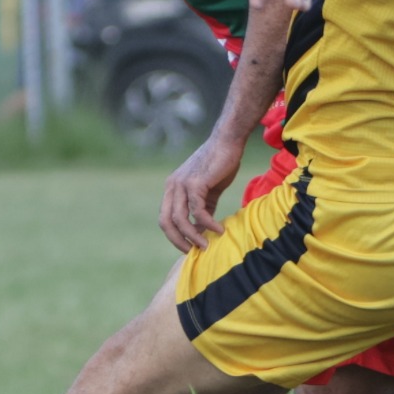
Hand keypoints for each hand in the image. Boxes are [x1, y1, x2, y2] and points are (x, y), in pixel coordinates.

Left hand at [160, 136, 244, 252]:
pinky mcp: (195, 183)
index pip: (165, 218)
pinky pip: (197, 211)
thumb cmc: (220, 164)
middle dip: (178, 241)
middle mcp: (172, 186)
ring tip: (207, 246)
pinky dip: (208, 223)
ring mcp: (181, 184)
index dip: (174, 235)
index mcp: (172, 188)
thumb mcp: (209, 191)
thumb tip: (203, 232)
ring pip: (180, 220)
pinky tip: (219, 229)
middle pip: (166, 222)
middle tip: (193, 252)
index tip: (189, 247)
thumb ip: (203, 210)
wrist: (228, 141)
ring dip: (193, 236)